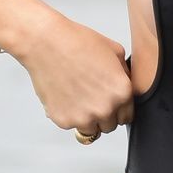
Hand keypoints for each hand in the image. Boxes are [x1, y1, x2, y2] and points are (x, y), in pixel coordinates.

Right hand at [20, 15, 134, 139]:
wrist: (46, 42)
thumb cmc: (78, 42)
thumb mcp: (115, 51)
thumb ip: (125, 74)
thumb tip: (125, 86)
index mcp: (122, 93)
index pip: (127, 117)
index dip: (118, 109)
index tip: (109, 102)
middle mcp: (105, 109)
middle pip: (109, 126)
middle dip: (102, 114)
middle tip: (90, 96)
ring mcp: (84, 117)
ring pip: (91, 130)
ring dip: (86, 119)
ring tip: (77, 97)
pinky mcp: (63, 120)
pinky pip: (70, 125)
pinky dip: (67, 114)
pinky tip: (64, 94)